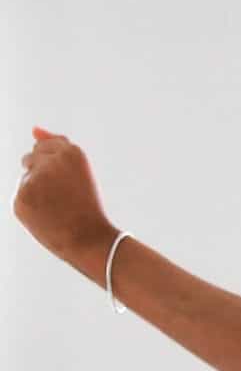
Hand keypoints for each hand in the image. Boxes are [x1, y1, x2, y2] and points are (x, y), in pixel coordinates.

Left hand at [13, 127, 113, 259]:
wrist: (90, 241)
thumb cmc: (87, 207)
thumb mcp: (79, 170)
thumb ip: (56, 146)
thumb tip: (34, 129)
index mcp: (72, 153)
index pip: (46, 145)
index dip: (57, 166)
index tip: (69, 181)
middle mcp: (51, 162)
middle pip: (31, 158)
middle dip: (42, 174)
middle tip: (64, 196)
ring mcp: (33, 180)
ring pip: (26, 178)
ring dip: (36, 190)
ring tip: (58, 208)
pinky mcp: (21, 198)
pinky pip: (21, 197)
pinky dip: (31, 207)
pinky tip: (48, 217)